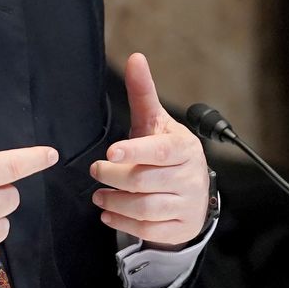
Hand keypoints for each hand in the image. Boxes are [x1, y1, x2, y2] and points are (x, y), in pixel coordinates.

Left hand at [92, 53, 210, 248]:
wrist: (193, 194)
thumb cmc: (167, 153)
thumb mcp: (156, 123)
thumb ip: (144, 94)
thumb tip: (135, 57)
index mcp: (185, 148)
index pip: (160, 151)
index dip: (135, 151)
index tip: (110, 152)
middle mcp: (190, 177)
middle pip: (145, 181)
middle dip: (114, 177)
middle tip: (96, 172)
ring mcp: (187, 204)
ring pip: (145, 208)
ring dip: (115, 202)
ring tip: (98, 195)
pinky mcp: (180, 228)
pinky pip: (149, 229)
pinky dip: (124, 222)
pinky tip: (108, 212)